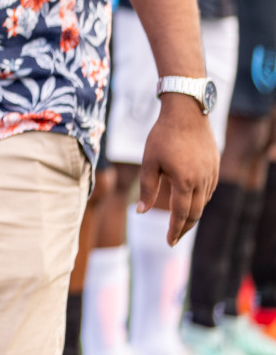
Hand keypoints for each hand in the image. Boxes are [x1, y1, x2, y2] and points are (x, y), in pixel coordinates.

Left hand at [140, 93, 219, 244]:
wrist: (186, 112)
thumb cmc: (162, 136)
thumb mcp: (149, 162)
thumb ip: (146, 188)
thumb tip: (140, 212)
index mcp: (184, 181)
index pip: (181, 214)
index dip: (174, 229)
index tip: (169, 242)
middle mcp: (202, 180)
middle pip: (195, 213)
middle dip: (184, 228)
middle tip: (174, 238)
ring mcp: (211, 173)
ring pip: (203, 201)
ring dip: (192, 214)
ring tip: (180, 222)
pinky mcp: (215, 165)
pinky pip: (208, 189)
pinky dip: (199, 200)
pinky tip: (190, 201)